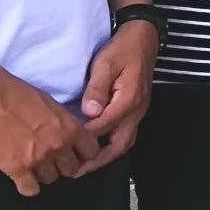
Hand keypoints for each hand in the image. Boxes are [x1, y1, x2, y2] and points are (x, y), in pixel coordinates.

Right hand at [0, 68, 102, 195]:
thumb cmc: (19, 94)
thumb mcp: (52, 105)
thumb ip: (64, 125)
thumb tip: (71, 139)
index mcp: (70, 128)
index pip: (91, 152)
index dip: (83, 154)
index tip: (74, 154)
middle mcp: (58, 146)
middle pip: (71, 169)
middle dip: (62, 165)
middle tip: (50, 159)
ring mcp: (38, 159)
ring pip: (51, 179)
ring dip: (43, 174)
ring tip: (33, 164)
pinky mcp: (16, 168)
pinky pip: (30, 190)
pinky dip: (27, 186)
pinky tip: (22, 177)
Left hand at [77, 18, 158, 171]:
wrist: (143, 37)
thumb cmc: (123, 48)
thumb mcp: (106, 63)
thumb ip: (97, 88)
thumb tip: (89, 113)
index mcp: (128, 100)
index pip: (105, 126)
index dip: (85, 138)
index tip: (66, 146)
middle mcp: (136, 110)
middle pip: (119, 145)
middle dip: (98, 161)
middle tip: (77, 171)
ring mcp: (138, 111)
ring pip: (124, 142)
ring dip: (105, 157)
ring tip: (85, 165)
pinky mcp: (135, 109)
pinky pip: (125, 134)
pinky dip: (111, 146)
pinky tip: (97, 148)